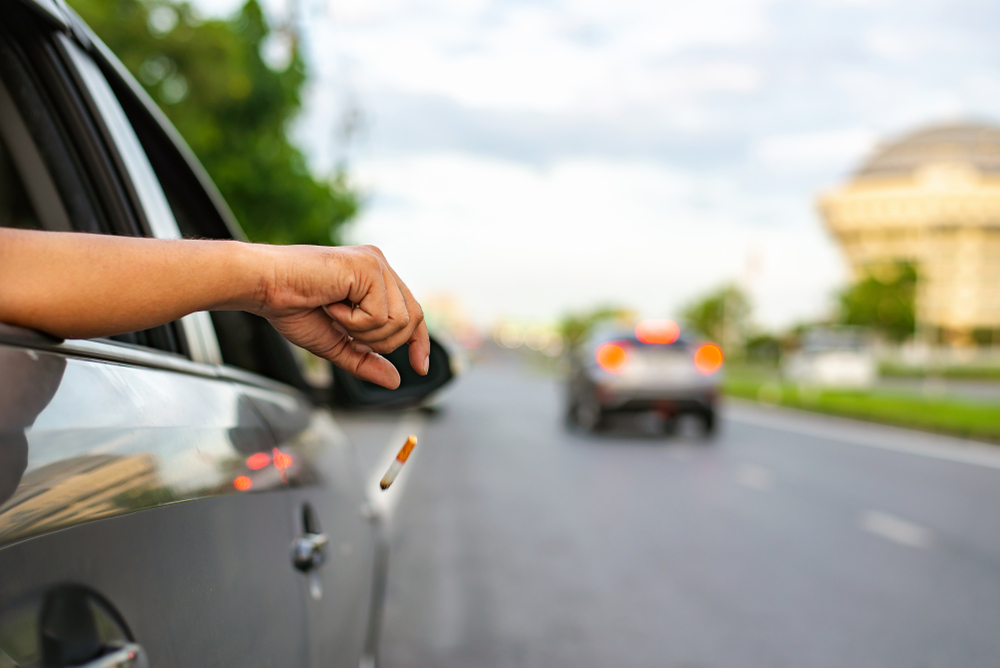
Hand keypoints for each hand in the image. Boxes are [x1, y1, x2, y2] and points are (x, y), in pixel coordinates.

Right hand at [250, 244, 428, 388]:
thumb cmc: (291, 307)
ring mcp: (376, 264)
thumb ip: (365, 360)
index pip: (412, 313)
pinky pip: (380, 314)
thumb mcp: (335, 344)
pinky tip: (331, 305)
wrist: (263, 287)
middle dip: (380, 340)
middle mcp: (380, 266)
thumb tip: (395, 381)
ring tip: (334, 313)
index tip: (419, 368)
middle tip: (343, 327)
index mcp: (375, 279)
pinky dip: (353, 321)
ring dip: (363, 330)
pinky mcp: (369, 266)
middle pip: (412, 319)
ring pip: (399, 321)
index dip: (419, 342)